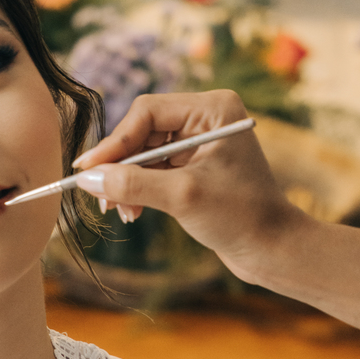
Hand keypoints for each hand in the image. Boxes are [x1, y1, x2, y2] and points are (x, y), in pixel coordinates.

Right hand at [74, 89, 305, 282]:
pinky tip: (133, 211)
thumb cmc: (241, 218)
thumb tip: (87, 179)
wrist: (273, 250)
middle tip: (98, 197)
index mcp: (213, 108)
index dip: (114, 142)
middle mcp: (206, 117)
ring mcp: (200, 142)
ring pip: (144, 153)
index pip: (148, 112)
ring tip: (120, 211)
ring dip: (127, 182)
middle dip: (120, 166)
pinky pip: (154, 170)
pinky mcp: (194, 166)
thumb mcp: (182, 198)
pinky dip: (139, 189)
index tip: (86, 170)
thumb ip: (132, 184)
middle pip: (142, 131)